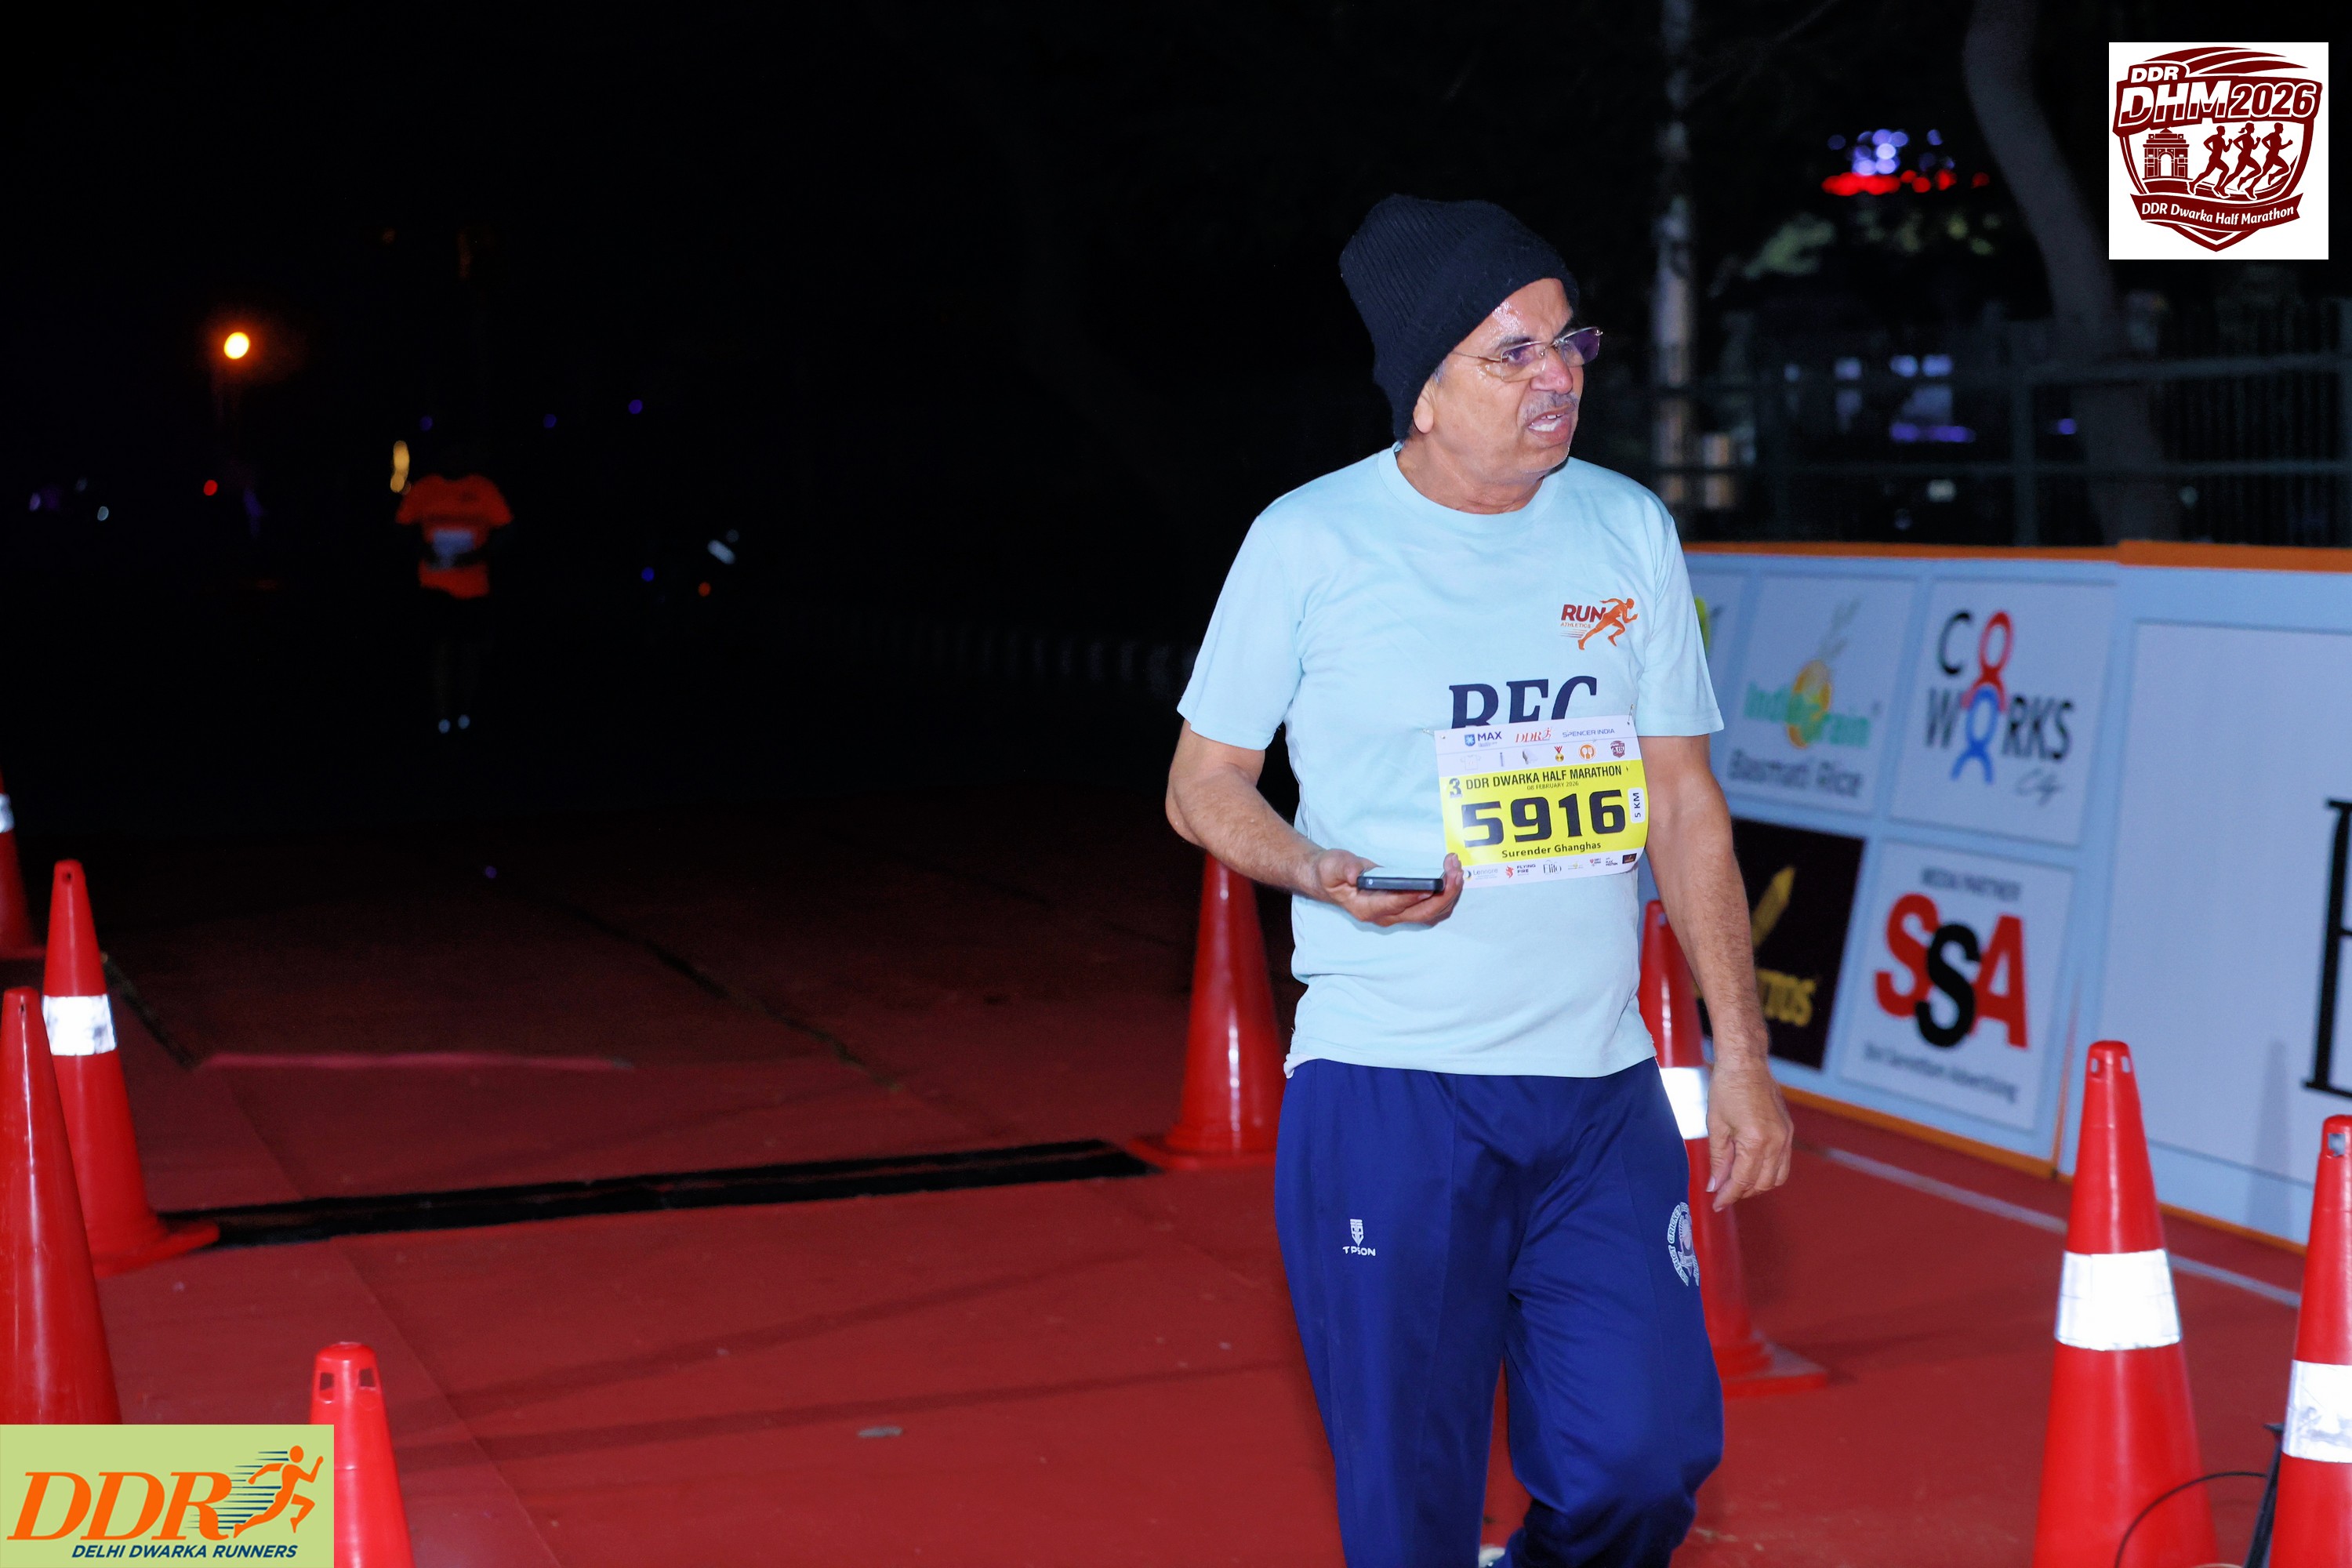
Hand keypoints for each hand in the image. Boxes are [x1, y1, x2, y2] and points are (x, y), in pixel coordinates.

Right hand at [1306, 849, 1464, 927]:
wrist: (1333, 880)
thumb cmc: (1332, 873)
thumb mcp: (1331, 866)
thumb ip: (1343, 868)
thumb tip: (1355, 873)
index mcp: (1367, 908)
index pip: (1394, 905)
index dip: (1413, 897)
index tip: (1430, 886)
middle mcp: (1386, 916)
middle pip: (1422, 913)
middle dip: (1443, 894)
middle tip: (1455, 871)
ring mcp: (1398, 914)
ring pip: (1432, 912)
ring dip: (1449, 893)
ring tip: (1457, 868)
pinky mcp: (1407, 907)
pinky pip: (1433, 907)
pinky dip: (1446, 893)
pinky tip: (1452, 875)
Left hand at [1704, 1053, 1792, 1209]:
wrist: (1746, 1063)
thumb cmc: (1727, 1088)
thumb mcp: (1716, 1125)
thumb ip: (1718, 1159)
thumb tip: (1715, 1184)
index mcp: (1755, 1141)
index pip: (1743, 1180)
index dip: (1728, 1195)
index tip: (1717, 1203)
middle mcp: (1776, 1142)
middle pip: (1762, 1183)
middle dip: (1742, 1192)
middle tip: (1723, 1193)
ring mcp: (1785, 1137)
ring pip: (1776, 1177)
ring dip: (1757, 1185)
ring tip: (1736, 1183)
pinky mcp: (1788, 1131)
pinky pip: (1783, 1163)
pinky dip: (1768, 1172)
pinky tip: (1751, 1169)